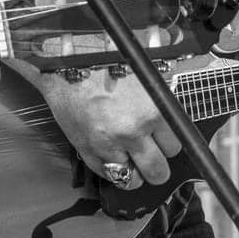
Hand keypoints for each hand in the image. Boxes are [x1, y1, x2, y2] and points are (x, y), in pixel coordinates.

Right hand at [33, 66, 181, 188]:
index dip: (169, 141)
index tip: (164, 138)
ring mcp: (108, 145)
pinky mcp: (86, 150)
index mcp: (151, 110)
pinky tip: (113, 158)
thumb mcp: (140, 69)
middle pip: (158, 170)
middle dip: (158, 165)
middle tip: (153, 156)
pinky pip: (106, 175)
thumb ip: (158, 88)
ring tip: (133, 160)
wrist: (63, 61)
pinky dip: (112, 171)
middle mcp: (132, 132)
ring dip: (135, 173)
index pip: (175, 144)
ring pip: (132, 179)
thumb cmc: (101, 58)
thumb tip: (172, 91)